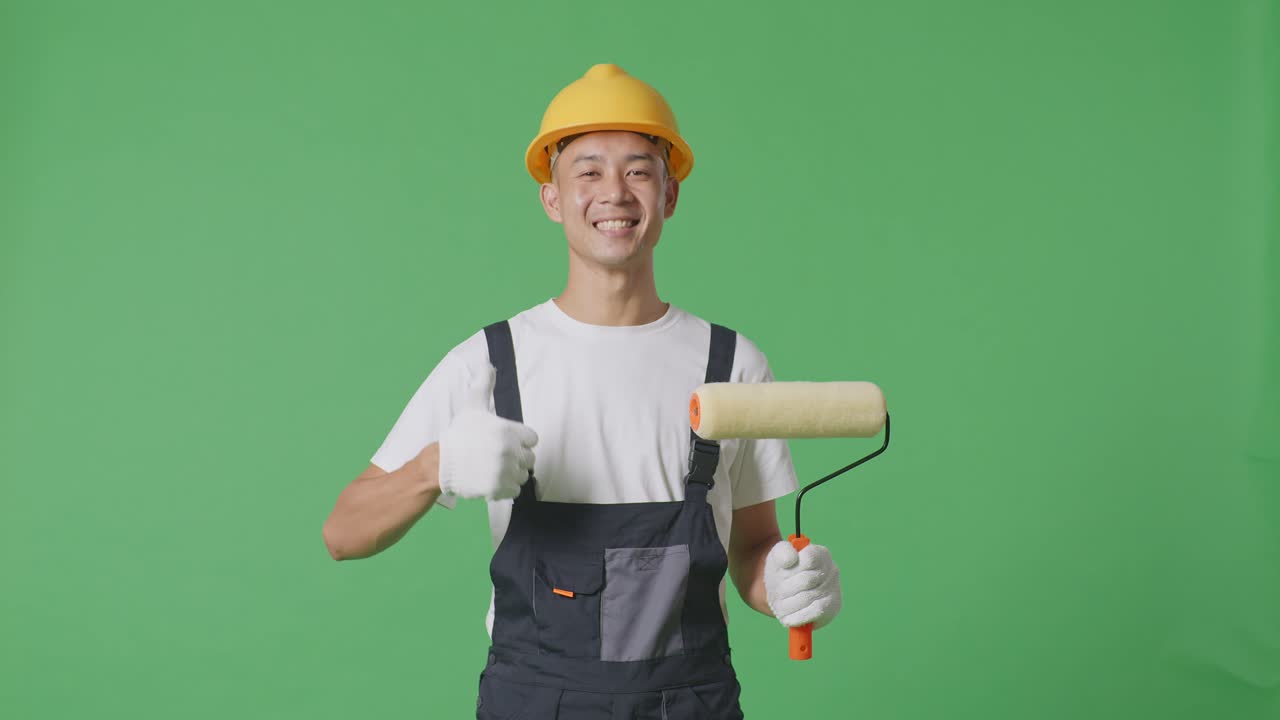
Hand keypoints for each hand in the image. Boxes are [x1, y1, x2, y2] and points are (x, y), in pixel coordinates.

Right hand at [437, 363, 537, 500]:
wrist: (441, 463)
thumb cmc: (460, 434)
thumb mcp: (473, 406)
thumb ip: (484, 385)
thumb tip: (489, 365)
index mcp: (509, 431)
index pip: (532, 438)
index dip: (521, 440)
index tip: (506, 441)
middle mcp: (510, 452)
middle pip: (529, 458)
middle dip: (517, 457)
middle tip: (498, 455)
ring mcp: (505, 472)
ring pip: (522, 475)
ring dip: (512, 473)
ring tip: (495, 468)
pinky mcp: (499, 488)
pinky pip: (515, 490)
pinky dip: (506, 487)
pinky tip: (492, 479)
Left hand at [764, 540, 841, 628]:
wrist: (785, 592)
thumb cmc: (783, 572)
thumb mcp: (778, 556)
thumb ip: (783, 552)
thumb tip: (790, 560)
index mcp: (821, 554)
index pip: (809, 558)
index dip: (792, 568)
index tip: (781, 571)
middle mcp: (832, 570)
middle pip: (806, 580)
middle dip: (786, 587)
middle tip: (777, 590)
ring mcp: (835, 589)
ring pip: (807, 598)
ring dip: (788, 602)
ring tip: (780, 603)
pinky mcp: (833, 608)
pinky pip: (815, 612)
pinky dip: (798, 616)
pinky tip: (788, 618)